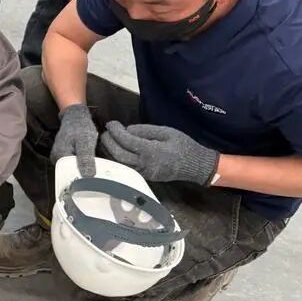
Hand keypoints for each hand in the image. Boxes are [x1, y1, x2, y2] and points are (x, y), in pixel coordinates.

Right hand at [52, 103, 97, 176]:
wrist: (75, 116)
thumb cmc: (80, 126)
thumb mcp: (86, 141)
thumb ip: (86, 158)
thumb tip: (88, 175)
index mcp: (60, 156)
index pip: (71, 174)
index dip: (83, 177)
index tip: (94, 176)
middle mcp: (56, 159)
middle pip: (70, 173)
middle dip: (83, 173)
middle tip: (95, 170)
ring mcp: (59, 158)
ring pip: (72, 169)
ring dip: (82, 168)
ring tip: (92, 164)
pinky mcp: (63, 156)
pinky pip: (72, 165)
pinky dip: (81, 164)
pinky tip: (87, 160)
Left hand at [100, 122, 219, 183]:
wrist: (196, 166)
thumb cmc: (183, 146)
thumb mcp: (167, 132)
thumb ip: (146, 130)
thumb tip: (127, 130)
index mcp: (151, 151)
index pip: (126, 141)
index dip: (116, 132)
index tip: (111, 123)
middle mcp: (144, 164)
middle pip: (118, 155)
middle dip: (108, 142)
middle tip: (106, 131)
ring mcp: (143, 172)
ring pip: (120, 163)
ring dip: (110, 151)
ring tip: (108, 139)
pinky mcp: (144, 176)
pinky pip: (126, 167)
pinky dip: (118, 158)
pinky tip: (115, 150)